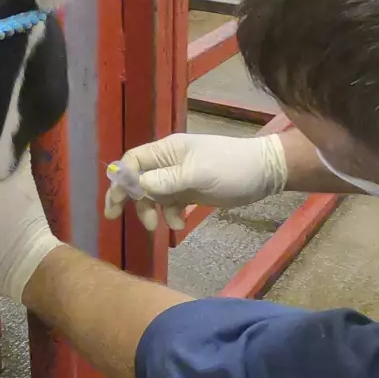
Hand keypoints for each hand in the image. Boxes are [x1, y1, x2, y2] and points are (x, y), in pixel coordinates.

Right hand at [103, 132, 288, 229]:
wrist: (264, 173)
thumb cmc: (231, 167)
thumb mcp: (197, 174)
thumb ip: (166, 181)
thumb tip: (137, 185)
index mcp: (167, 150)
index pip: (133, 161)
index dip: (122, 179)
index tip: (118, 201)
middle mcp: (169, 162)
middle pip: (138, 179)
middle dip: (128, 198)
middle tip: (114, 217)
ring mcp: (179, 178)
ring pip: (152, 195)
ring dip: (151, 210)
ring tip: (158, 227)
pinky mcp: (189, 192)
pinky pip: (169, 204)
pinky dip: (170, 215)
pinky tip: (179, 224)